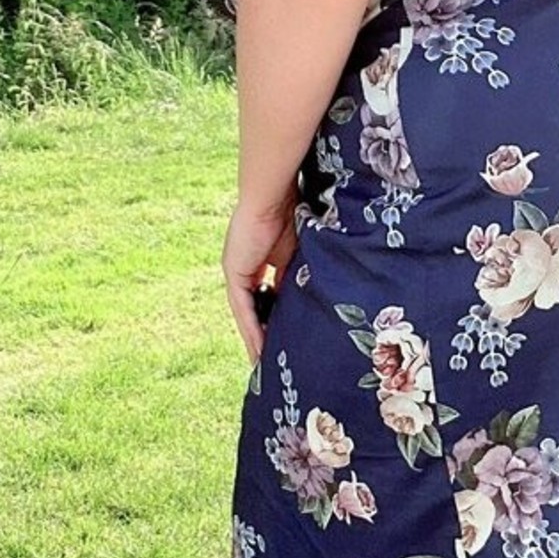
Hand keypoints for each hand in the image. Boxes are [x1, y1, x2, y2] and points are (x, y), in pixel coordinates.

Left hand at [221, 190, 298, 363]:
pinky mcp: (235, 273)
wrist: (275, 194)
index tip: (290, 335)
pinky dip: (252, 329)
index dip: (280, 316)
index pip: (271, 294)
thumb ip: (305, 270)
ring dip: (256, 338)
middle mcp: (247, 266)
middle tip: (275, 358)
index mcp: (265, 258)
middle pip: (256, 308)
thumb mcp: (303, 249)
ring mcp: (238, 270)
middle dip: (266, 332)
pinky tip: (260, 348)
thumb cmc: (294, 210)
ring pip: (247, 313)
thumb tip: (323, 291)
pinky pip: (243, 308)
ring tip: (265, 363)